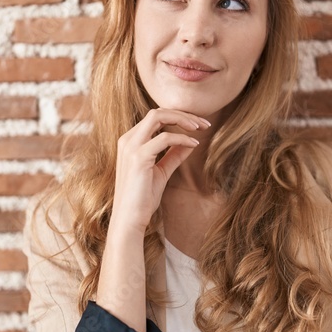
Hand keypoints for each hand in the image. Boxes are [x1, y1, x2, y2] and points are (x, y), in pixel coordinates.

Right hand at [111, 108, 209, 233]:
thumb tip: (190, 141)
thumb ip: (173, 155)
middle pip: (157, 112)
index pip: (155, 117)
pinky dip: (182, 138)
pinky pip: (164, 138)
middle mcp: (128, 139)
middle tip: (204, 123)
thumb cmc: (143, 198)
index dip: (178, 117)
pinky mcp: (138, 157)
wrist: (129, 219)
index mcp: (130, 141)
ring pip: (158, 116)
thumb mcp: (162, 172)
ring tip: (201, 128)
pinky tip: (194, 143)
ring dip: (183, 119)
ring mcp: (131, 147)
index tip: (198, 125)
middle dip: (183, 114)